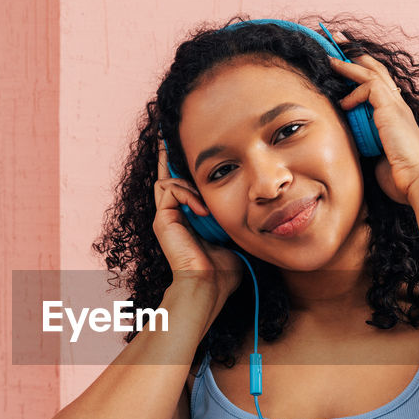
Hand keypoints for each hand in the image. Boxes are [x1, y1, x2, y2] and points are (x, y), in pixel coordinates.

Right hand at [151, 142, 241, 297]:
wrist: (209, 287)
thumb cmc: (224, 269)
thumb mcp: (235, 233)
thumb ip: (236, 215)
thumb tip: (257, 202)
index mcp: (190, 217)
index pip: (185, 183)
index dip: (187, 163)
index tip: (194, 145)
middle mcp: (175, 213)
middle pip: (169, 173)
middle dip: (171, 153)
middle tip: (170, 131)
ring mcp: (166, 215)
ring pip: (169, 179)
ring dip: (190, 182)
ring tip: (206, 202)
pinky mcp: (162, 219)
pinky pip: (169, 188)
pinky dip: (186, 193)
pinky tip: (201, 209)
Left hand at [327, 34, 418, 205]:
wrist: (417, 181)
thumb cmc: (399, 175)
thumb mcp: (376, 153)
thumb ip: (365, 140)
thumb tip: (349, 138)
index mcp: (396, 115)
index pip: (379, 84)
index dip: (363, 70)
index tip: (346, 61)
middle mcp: (398, 106)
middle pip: (376, 69)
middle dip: (356, 54)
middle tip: (338, 38)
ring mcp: (396, 106)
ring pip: (372, 73)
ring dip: (349, 64)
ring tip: (331, 57)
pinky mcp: (391, 109)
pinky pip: (369, 88)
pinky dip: (354, 93)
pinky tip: (345, 104)